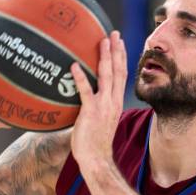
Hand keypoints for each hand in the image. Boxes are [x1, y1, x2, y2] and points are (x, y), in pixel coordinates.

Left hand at [70, 30, 126, 173]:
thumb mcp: (99, 122)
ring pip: (106, 76)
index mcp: (116, 103)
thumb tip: (85, 100)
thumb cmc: (95, 145)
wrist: (97, 160)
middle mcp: (113, 102)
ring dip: (105, 57)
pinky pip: (85, 91)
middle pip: (118, 71)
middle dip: (117, 51)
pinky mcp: (90, 112)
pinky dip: (80, 77)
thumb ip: (96, 108)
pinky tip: (74, 66)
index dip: (122, 58)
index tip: (120, 43)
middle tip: (114, 34)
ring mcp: (103, 106)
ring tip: (102, 40)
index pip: (121, 76)